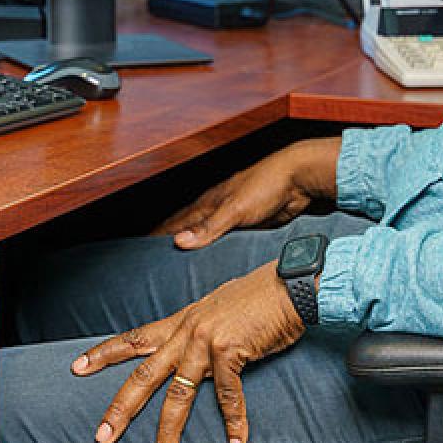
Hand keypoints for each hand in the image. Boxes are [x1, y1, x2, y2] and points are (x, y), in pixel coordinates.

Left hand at [71, 263, 306, 442]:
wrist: (290, 284)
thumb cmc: (262, 295)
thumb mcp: (221, 306)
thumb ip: (203, 326)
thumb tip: (197, 345)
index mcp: (185, 319)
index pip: (137, 336)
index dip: (105, 353)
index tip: (76, 367)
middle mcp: (189, 330)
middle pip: (145, 373)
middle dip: (122, 407)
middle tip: (102, 436)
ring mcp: (207, 341)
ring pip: (178, 394)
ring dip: (169, 430)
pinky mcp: (230, 351)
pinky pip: (227, 396)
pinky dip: (234, 422)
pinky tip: (237, 442)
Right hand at [152, 136, 340, 248]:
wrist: (300, 178)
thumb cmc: (267, 184)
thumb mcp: (236, 208)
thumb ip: (209, 226)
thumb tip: (179, 241)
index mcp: (211, 201)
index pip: (177, 221)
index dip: (160, 234)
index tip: (143, 249)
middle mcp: (220, 207)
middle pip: (191, 228)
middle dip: (174, 241)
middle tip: (157, 262)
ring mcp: (236, 215)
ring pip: (210, 235)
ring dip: (198, 247)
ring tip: (184, 265)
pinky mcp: (252, 224)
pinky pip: (230, 240)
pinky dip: (219, 249)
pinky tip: (217, 258)